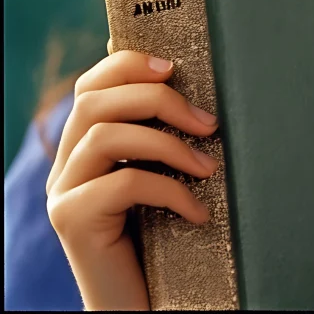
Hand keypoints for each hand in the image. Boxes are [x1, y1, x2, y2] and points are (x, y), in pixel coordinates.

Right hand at [46, 44, 220, 310]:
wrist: (143, 300)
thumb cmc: (163, 228)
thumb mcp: (163, 170)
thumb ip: (163, 132)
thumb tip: (191, 83)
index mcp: (86, 141)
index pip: (92, 84)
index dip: (128, 65)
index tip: (173, 67)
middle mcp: (66, 162)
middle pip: (96, 101)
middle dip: (159, 100)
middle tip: (210, 123)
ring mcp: (63, 192)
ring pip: (106, 136)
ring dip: (168, 144)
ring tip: (209, 166)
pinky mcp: (71, 221)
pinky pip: (122, 184)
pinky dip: (170, 190)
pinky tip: (198, 212)